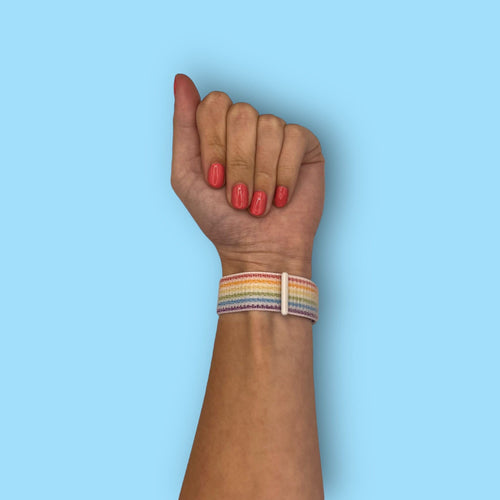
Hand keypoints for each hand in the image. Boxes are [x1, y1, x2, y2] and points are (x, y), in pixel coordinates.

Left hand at [171, 74, 324, 277]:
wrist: (258, 250)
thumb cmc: (220, 220)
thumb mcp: (186, 176)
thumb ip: (183, 127)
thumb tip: (182, 79)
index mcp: (219, 130)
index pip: (213, 104)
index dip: (214, 145)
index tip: (214, 181)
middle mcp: (248, 127)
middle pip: (241, 112)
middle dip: (238, 163)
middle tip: (238, 197)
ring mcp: (277, 134)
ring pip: (269, 125)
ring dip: (261, 175)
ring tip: (259, 203)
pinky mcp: (305, 145)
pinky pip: (294, 138)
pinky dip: (284, 175)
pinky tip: (281, 197)